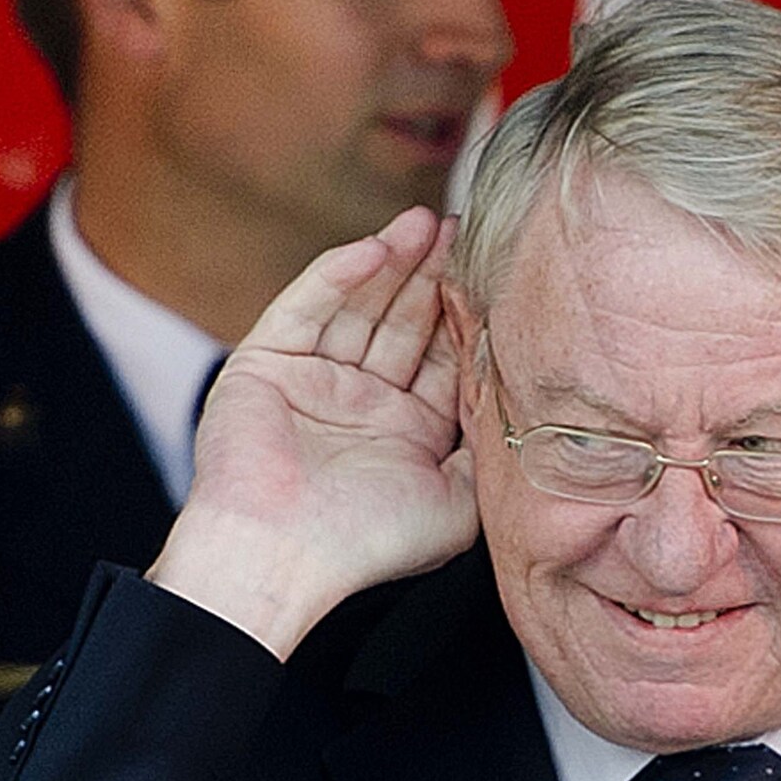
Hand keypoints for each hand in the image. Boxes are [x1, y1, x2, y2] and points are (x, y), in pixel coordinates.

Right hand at [147, 206, 475, 658]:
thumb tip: (514, 398)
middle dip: (431, 274)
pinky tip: (375, 248)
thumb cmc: (368, 544)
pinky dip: (339, 276)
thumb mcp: (457, 503)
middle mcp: (361, 401)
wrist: (283, 558)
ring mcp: (312, 379)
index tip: (495, 269)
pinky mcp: (265, 363)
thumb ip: (485, 447)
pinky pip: (306, 307)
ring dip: (391, 262)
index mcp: (406, 432)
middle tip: (462, 229)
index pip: (442, 356)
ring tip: (425, 222)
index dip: (466, 313)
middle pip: (402, 321)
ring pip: (358, 305)